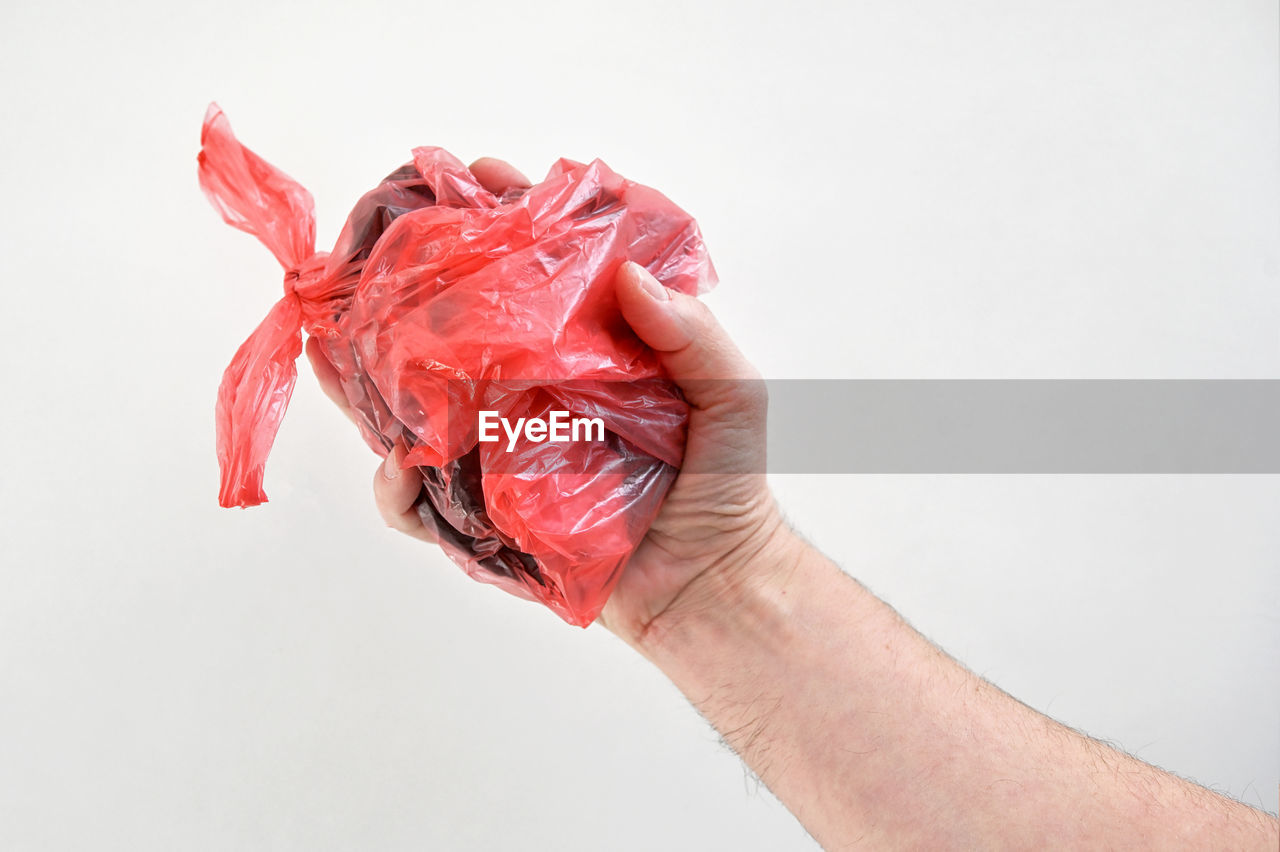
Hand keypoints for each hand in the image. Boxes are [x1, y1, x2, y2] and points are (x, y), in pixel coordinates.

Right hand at [305, 157, 794, 648]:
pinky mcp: (485, 517)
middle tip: (377, 241)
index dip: (506, 220)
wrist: (711, 582)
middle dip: (410, 280)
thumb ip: (693, 334)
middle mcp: (531, 391)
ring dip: (367, 370)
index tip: (481, 178)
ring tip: (336, 333)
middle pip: (457, 327)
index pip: (536, 272)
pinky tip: (398, 460)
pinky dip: (394, 485)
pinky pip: (420, 503)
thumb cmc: (726, 483)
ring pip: (416, 405)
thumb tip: (629, 276)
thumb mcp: (731, 394)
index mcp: (586, 350)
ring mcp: (501, 452)